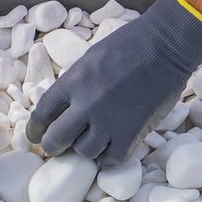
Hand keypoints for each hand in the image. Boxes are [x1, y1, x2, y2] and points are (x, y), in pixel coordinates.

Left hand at [28, 0, 201, 163]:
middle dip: (54, 146)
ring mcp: (109, 121)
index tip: (36, 135)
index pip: (41, 114)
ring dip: (86, 149)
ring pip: (84, 152)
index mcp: (73, 82)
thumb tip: (66, 106)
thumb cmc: (131, 43)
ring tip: (93, 142)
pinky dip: (109, 156)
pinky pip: (112, 159)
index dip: (35, 130)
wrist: (166, 46)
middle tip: (59, 147)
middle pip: (56, 140)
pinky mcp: (132, 133)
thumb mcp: (91, 57)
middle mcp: (86, 104)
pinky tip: (112, 147)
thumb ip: (76, 83)